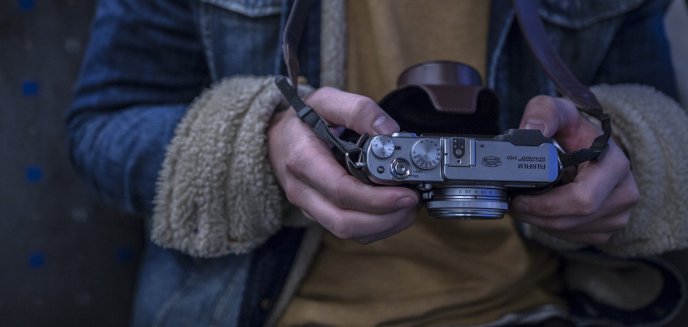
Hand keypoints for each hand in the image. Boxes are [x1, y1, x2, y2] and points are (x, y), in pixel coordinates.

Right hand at [267, 87, 418, 242]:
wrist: (275, 138)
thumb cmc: (301, 120)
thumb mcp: (325, 100)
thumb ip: (358, 109)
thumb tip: (389, 131)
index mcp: (303, 160)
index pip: (341, 191)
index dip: (377, 199)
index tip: (407, 193)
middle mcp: (303, 191)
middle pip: (345, 222)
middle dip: (386, 218)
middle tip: (414, 202)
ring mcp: (310, 207)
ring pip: (349, 233)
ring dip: (385, 226)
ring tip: (409, 207)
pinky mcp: (319, 215)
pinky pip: (350, 231)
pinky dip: (377, 227)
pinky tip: (394, 211)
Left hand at [511, 96, 639, 243]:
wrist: (589, 147)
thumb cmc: (572, 130)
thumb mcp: (557, 111)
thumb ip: (544, 112)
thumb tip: (530, 130)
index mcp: (615, 164)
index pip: (581, 198)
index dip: (544, 204)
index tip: (516, 198)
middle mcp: (624, 192)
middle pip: (573, 219)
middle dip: (536, 215)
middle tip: (511, 204)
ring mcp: (619, 214)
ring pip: (570, 231)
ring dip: (539, 222)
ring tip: (520, 205)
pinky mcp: (607, 229)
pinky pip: (573, 237)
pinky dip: (550, 227)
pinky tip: (538, 212)